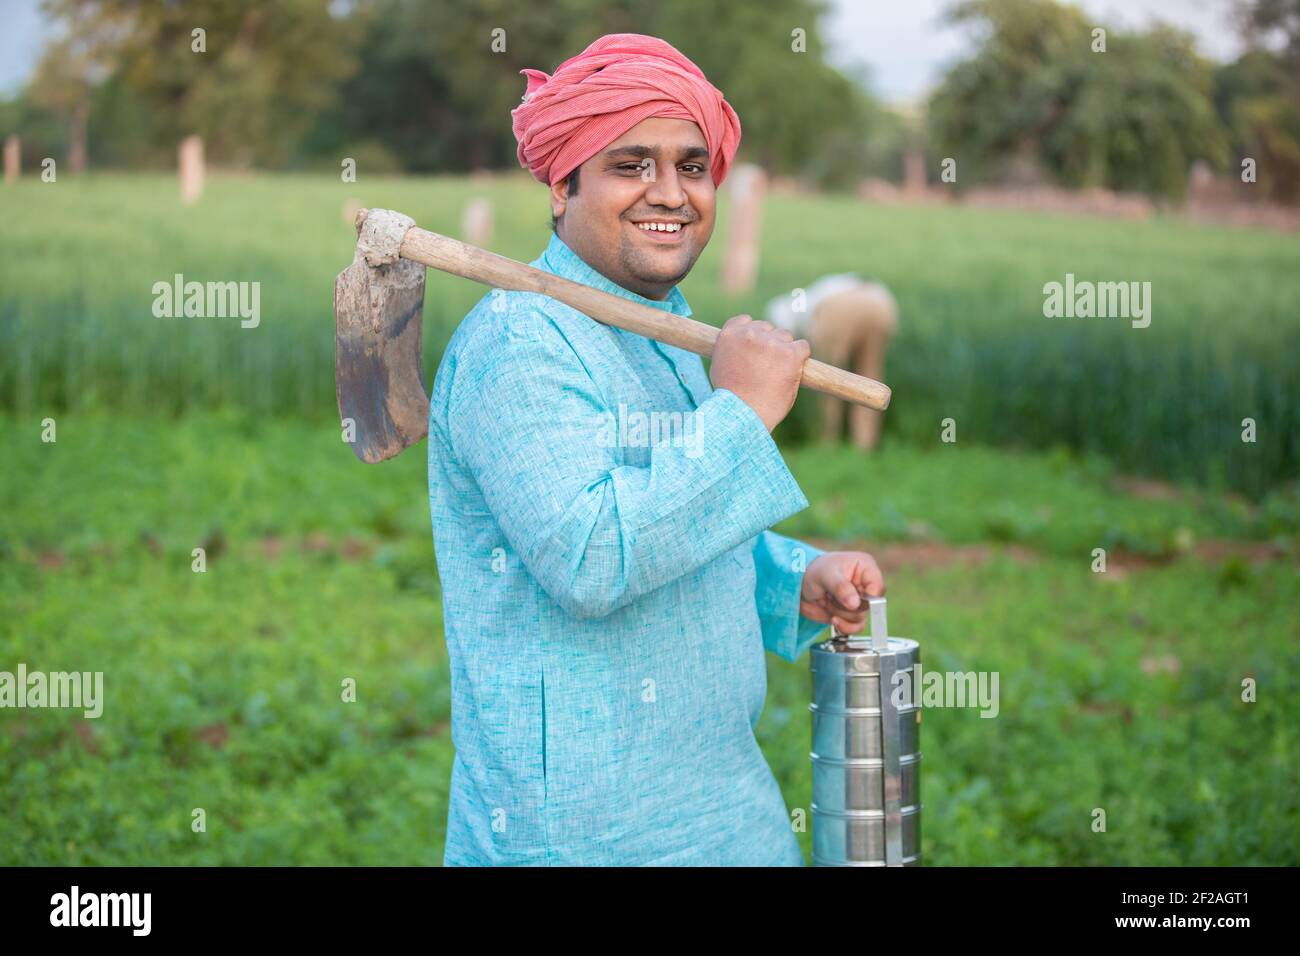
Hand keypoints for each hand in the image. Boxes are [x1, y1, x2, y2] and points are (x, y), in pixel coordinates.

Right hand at [709, 314, 810, 431]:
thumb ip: (731, 349)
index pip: (745, 320)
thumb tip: (742, 346)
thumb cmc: (731, 398)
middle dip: (769, 344)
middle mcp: (749, 334)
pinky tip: (792, 371)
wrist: (743, 415)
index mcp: (730, 335)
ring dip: (785, 351)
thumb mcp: (719, 367)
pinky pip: (803, 346)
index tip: (754, 348)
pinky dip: (801, 357)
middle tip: (767, 368)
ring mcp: (770, 343)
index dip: (752, 334)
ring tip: (776, 374)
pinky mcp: (789, 353)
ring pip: (785, 337)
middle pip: (767, 328)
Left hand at [799, 551, 884, 634]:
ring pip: (861, 618)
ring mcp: (859, 601)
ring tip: (828, 601)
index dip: (867, 598)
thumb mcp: (825, 575)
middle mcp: (865, 585)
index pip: (877, 587)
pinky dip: (844, 627)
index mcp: (865, 568)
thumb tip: (855, 604)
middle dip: (848, 606)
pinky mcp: (851, 615)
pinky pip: (856, 627)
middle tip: (831, 596)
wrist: (799, 585)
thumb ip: (840, 587)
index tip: (852, 601)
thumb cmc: (814, 571)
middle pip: (870, 606)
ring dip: (842, 614)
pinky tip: (833, 619)